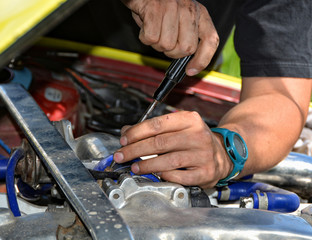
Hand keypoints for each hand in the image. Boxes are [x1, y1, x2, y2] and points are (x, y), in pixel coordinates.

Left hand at [113, 111, 231, 187]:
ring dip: (146, 165)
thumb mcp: (178, 128)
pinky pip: (179, 176)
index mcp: (190, 119)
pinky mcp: (205, 172)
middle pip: (160, 142)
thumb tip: (127, 133)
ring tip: (135, 167)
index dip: (136, 132)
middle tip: (122, 156)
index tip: (124, 140)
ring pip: (168, 160)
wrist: (222, 154)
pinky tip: (155, 174)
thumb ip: (153, 129)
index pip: (157, 124)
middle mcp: (198, 135)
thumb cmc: (194, 140)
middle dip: (135, 150)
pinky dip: (164, 175)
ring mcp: (203, 154)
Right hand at [121, 0, 218, 75]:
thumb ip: (186, 38)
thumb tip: (188, 66)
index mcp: (199, 13)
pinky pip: (151, 38)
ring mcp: (173, 7)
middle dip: (171, 52)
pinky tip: (145, 25)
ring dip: (156, 44)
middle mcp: (189, 9)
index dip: (202, 60)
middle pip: (186, 49)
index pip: (211, 40)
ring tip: (153, 29)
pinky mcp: (155, 8)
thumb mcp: (178, 20)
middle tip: (164, 40)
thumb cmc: (158, 6)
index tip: (191, 70)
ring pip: (166, 46)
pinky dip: (144, 37)